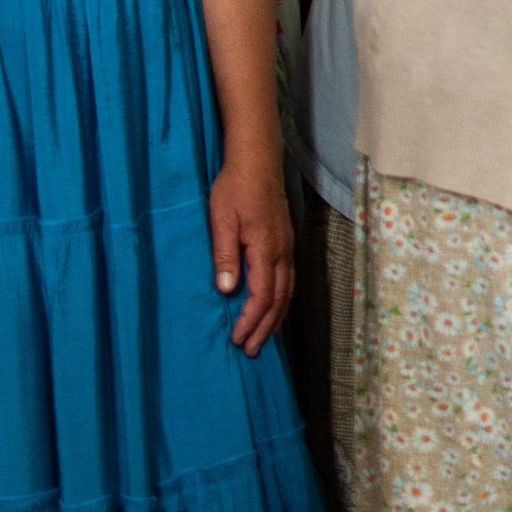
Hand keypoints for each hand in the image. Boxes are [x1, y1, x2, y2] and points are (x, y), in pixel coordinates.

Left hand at [208, 150, 294, 353]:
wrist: (258, 161)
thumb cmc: (235, 188)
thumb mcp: (222, 220)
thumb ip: (225, 256)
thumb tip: (228, 290)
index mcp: (266, 248)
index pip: (263, 295)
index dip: (251, 320)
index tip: (238, 338)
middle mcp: (283, 252)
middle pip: (280, 299)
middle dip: (266, 327)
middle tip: (251, 350)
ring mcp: (287, 247)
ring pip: (288, 291)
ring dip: (276, 317)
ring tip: (264, 337)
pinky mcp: (286, 242)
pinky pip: (289, 280)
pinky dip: (282, 300)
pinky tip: (274, 308)